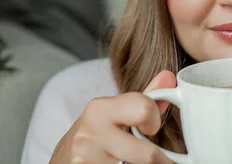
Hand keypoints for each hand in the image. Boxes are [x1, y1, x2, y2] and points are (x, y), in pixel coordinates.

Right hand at [49, 71, 175, 163]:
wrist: (62, 159)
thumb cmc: (97, 134)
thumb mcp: (117, 113)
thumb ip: (145, 98)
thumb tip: (169, 77)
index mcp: (100, 109)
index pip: (144, 109)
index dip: (155, 122)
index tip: (152, 129)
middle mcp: (90, 134)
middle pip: (148, 154)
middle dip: (159, 160)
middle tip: (160, 160)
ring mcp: (85, 159)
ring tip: (134, 161)